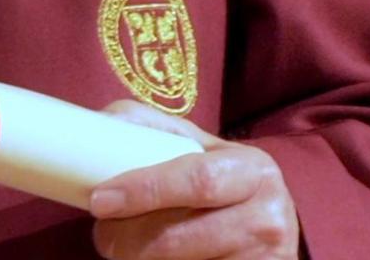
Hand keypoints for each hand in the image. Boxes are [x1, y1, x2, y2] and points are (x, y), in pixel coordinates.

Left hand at [85, 103, 296, 258]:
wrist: (269, 227)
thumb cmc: (222, 182)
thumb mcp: (201, 148)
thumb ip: (154, 130)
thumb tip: (100, 123)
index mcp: (254, 171)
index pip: (196, 181)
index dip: (143, 190)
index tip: (101, 200)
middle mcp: (267, 219)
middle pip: (177, 236)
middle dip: (126, 237)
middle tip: (103, 234)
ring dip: (136, 259)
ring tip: (122, 248)